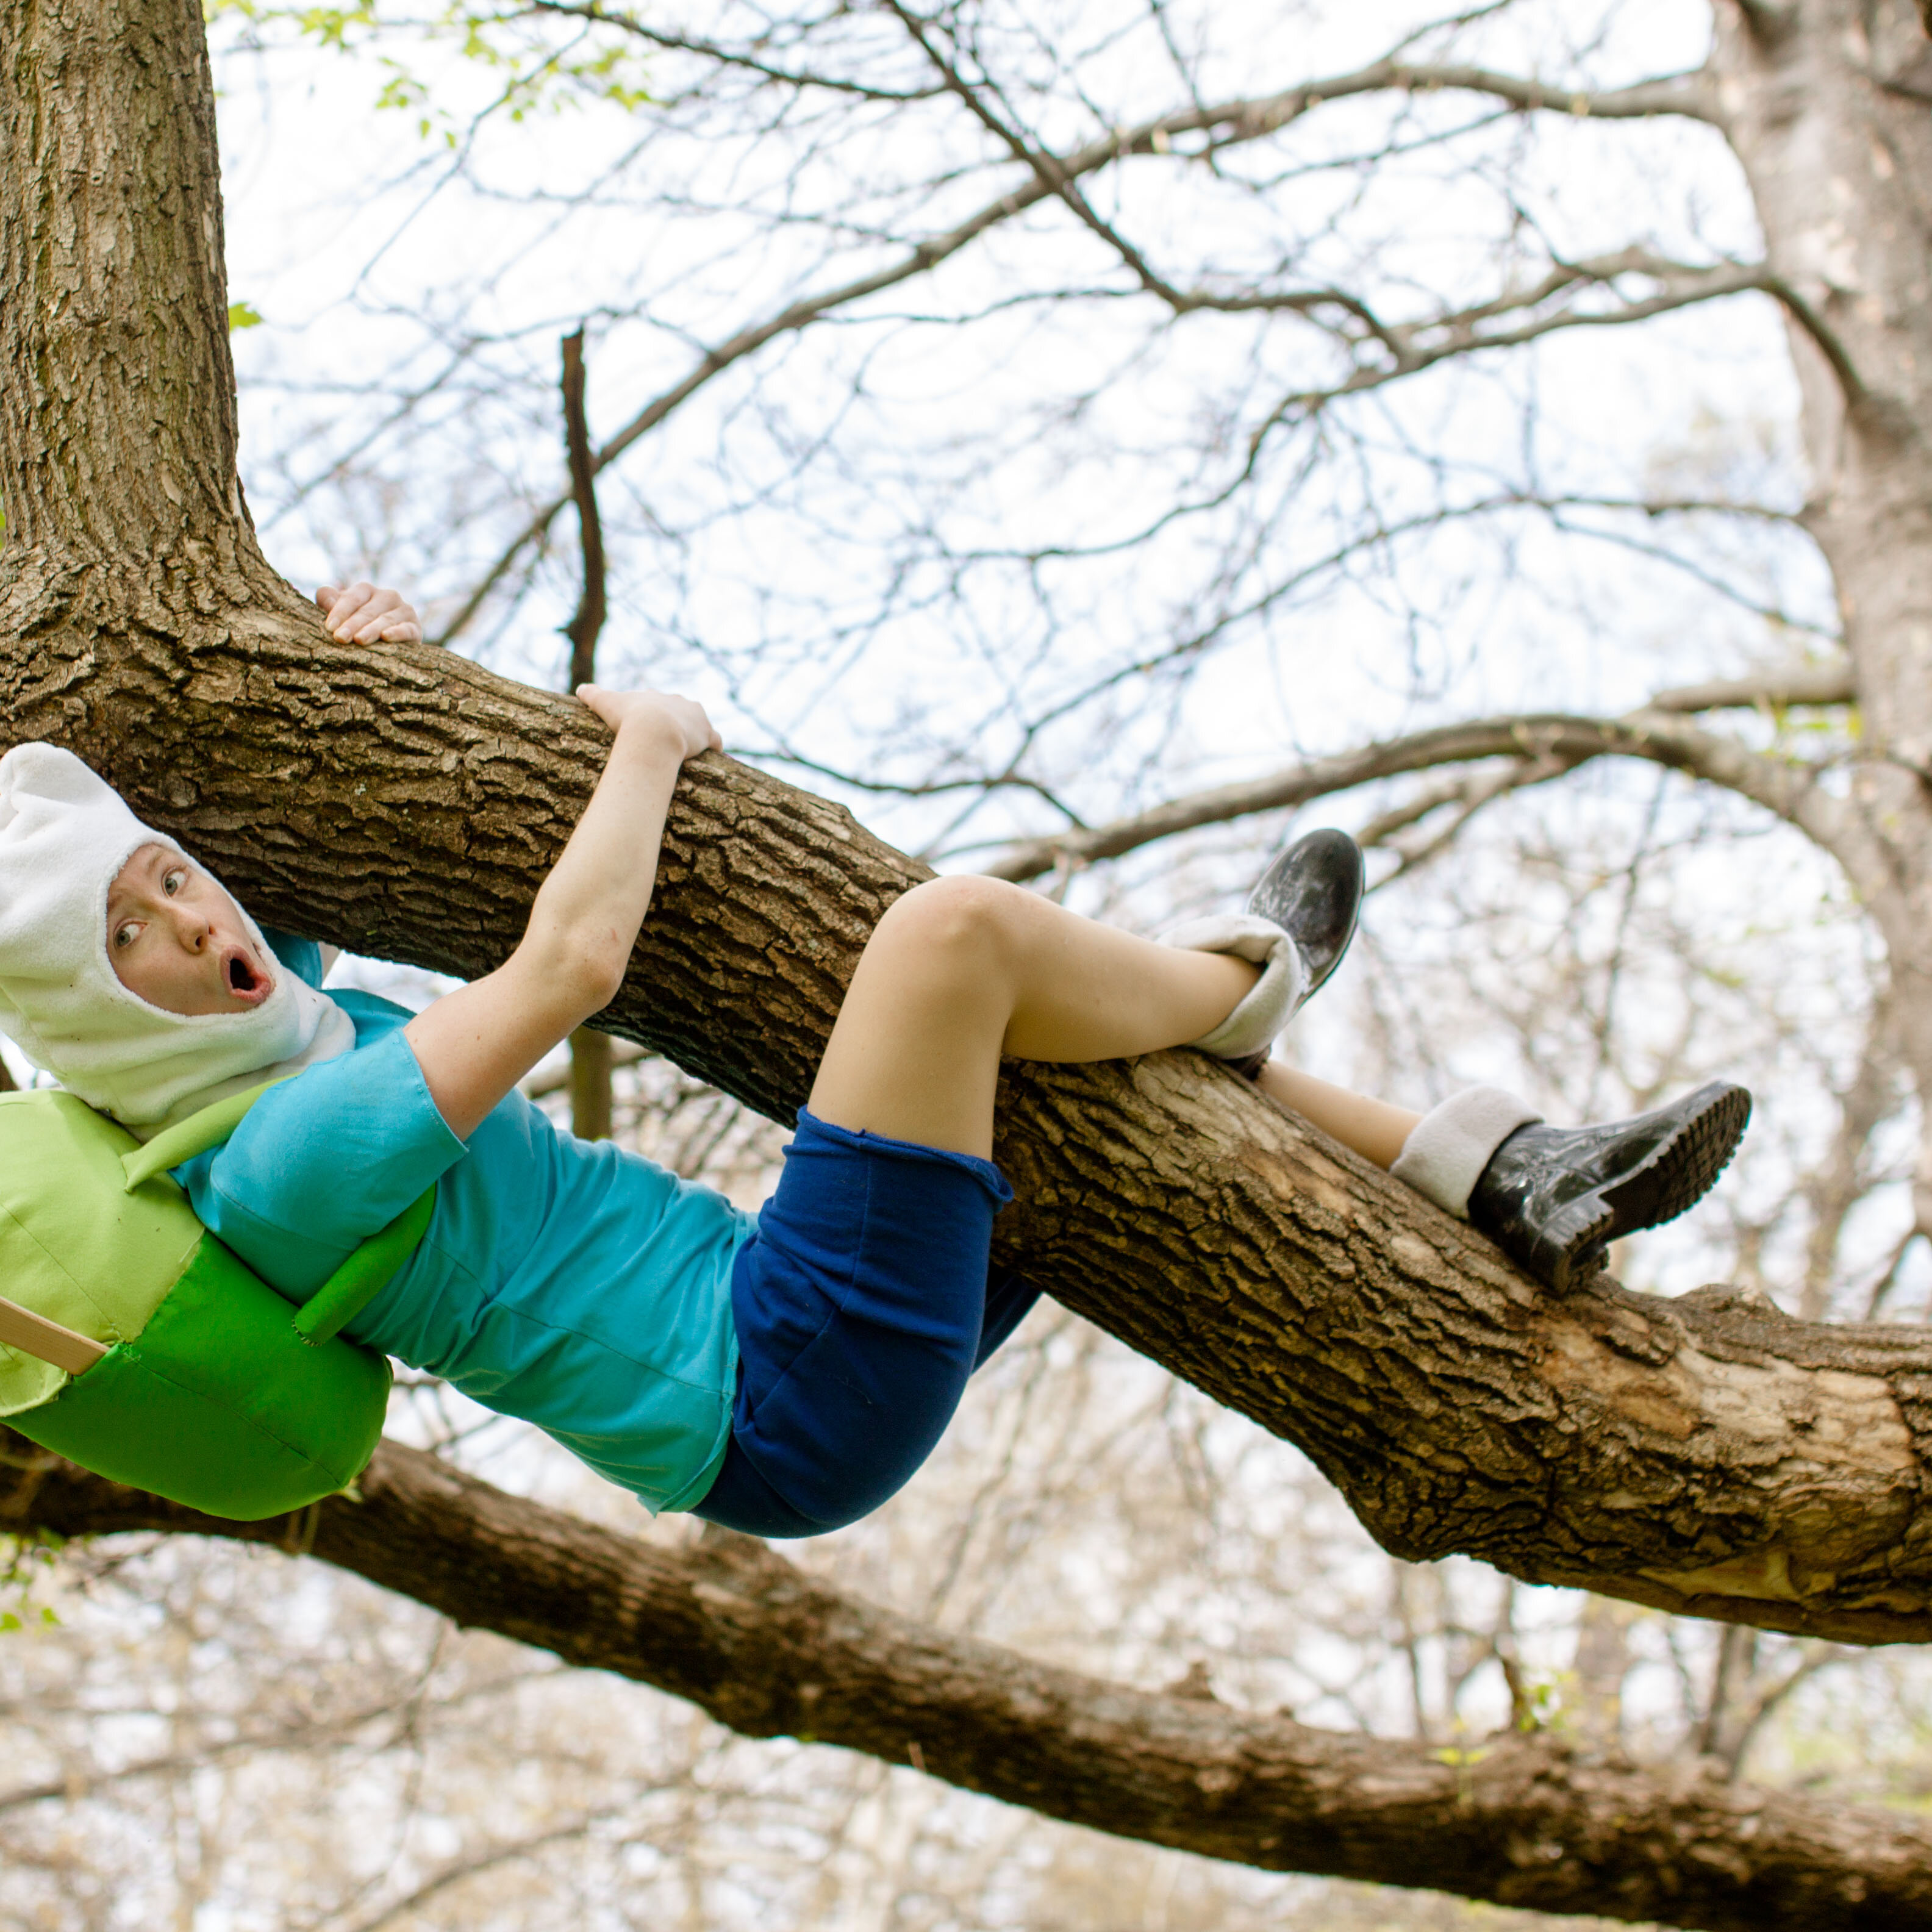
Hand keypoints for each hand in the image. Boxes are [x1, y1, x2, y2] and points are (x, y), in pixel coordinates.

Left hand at [316, 582, 423, 643]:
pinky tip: (386, 637)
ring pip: (385, 620)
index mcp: (366, 590)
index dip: (340, 612)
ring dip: (371, 630)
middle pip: (367, 611)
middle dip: (353, 625)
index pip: (352, 597)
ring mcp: (403, 610)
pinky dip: (397, 632)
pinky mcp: (415, 627)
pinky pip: (406, 629)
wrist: (389, 644)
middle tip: (340, 638)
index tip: (329, 627)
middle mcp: (387, 596)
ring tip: (359, 640)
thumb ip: (329, 601)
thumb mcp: (341, 613)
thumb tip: (326, 598)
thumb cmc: (356, 626)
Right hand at [576, 684, 721, 761]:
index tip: (647, 725)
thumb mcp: (605, 703)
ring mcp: (696, 718)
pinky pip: (716, 740)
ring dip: (696, 733)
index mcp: (657, 696)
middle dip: (675, 721)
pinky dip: (714, 747)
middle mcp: (679, 702)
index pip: (656, 702)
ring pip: (699, 723)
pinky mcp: (707, 735)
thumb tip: (580, 689)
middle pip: (679, 710)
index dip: (652, 714)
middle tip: (668, 739)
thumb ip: (593, 695)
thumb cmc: (627, 719)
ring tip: (690, 747)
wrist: (652, 731)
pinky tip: (711, 754)